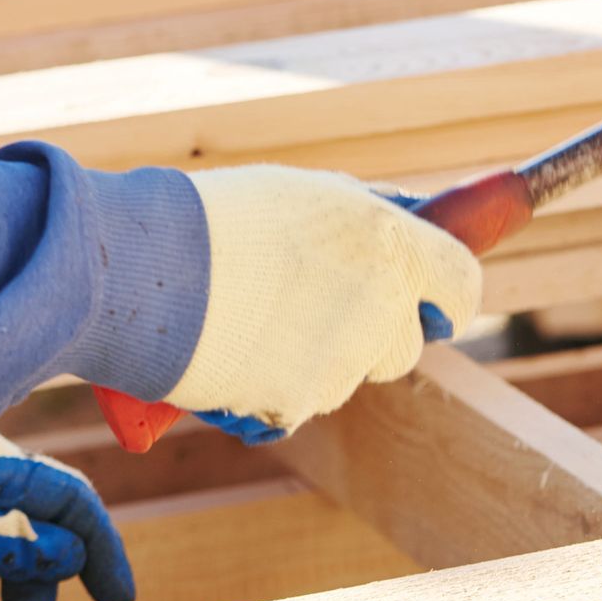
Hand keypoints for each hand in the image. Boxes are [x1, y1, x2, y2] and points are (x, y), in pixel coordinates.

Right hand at [166, 166, 480, 442]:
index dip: (447, 301)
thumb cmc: (215, 219)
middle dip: (370, 336)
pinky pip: (297, 407)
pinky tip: (227, 353)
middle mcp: (380, 305)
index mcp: (390, 243)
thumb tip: (411, 223)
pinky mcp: (297, 405)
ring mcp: (341, 361)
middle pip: (403, 346)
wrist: (137, 268)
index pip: (463, 285)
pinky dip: (270, 390)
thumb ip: (366, 217)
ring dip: (313, 360)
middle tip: (310, 308)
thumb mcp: (305, 194)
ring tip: (249, 319)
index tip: (433, 308)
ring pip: (347, 376)